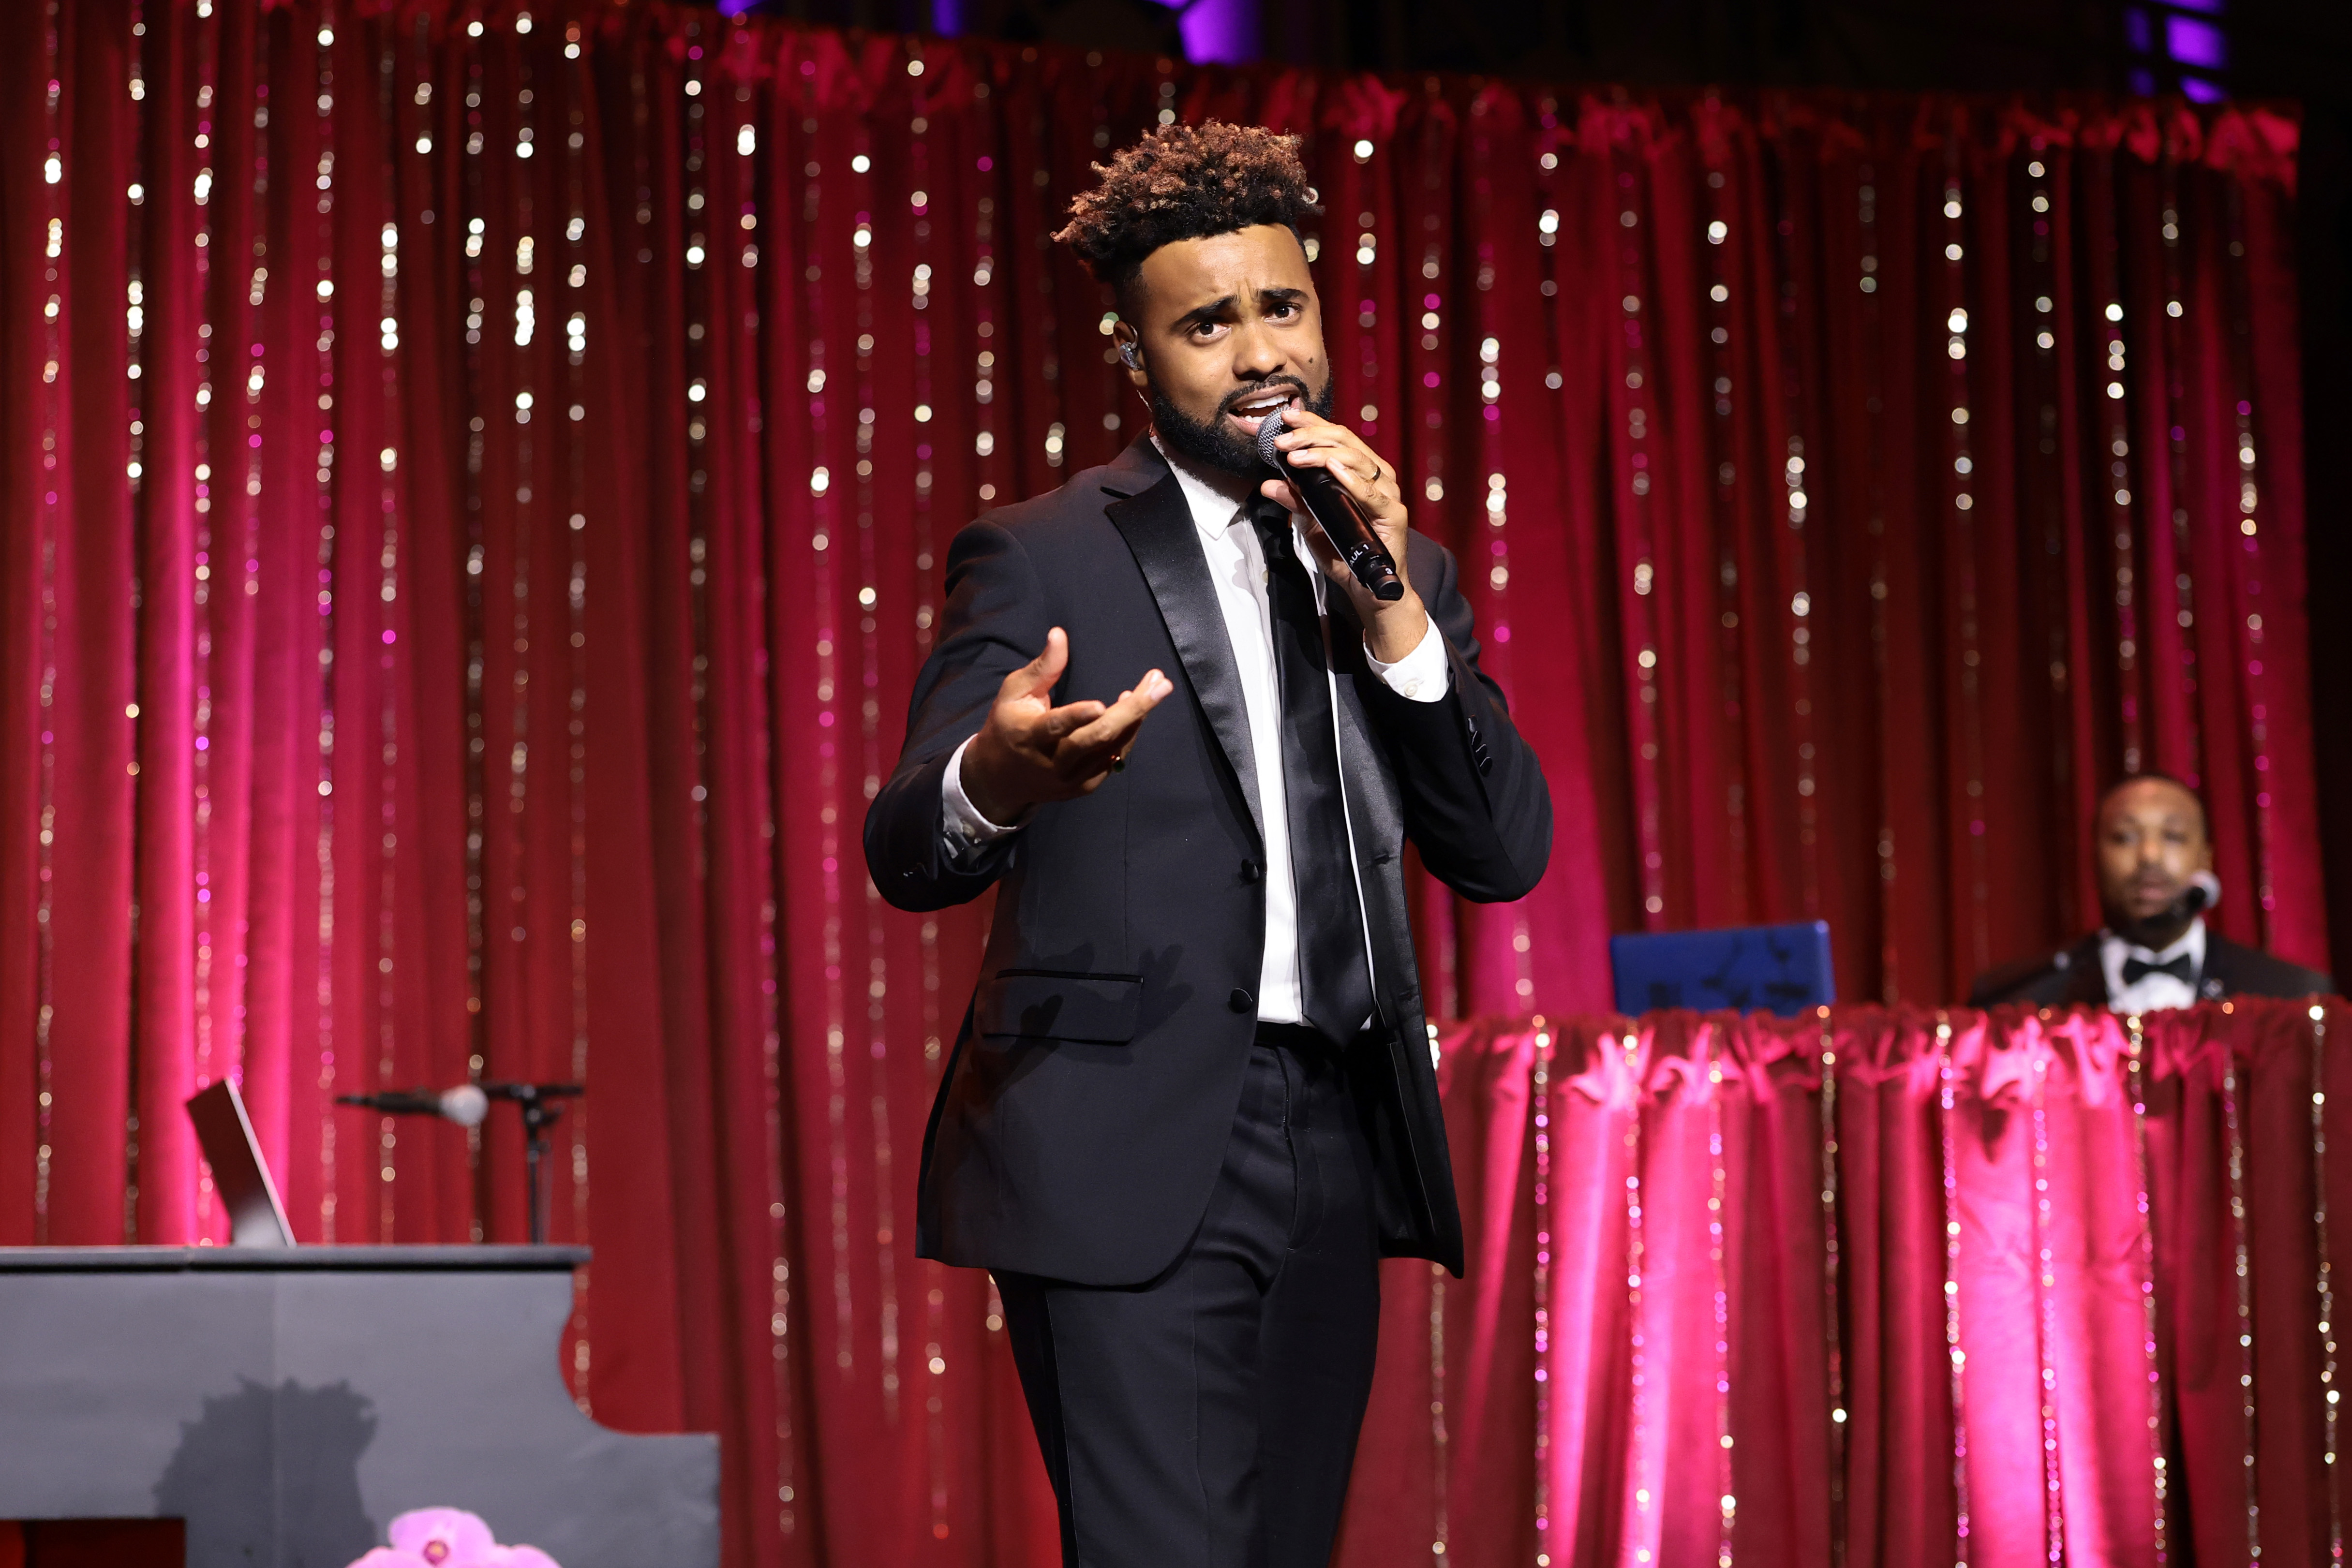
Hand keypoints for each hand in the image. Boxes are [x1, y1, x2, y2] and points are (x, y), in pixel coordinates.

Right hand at [960, 627, 1171, 823]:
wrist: (1002, 778)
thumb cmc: (1008, 724)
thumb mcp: (1014, 692)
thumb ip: (1042, 667)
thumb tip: (1059, 634)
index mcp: (1030, 736)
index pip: (1056, 727)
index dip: (1077, 717)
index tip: (1101, 705)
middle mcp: (1053, 762)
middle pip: (1098, 737)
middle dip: (1133, 710)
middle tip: (1161, 683)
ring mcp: (1072, 778)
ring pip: (1112, 748)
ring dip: (1137, 717)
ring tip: (1155, 688)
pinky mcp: (1085, 786)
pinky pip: (1114, 759)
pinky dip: (1128, 734)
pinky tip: (1136, 711)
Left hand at [1258, 406, 1427, 660]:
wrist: (1370, 590)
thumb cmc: (1346, 553)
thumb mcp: (1312, 525)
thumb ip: (1296, 501)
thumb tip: (1268, 484)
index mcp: (1360, 472)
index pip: (1336, 437)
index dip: (1311, 423)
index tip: (1284, 418)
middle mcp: (1377, 476)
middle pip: (1345, 442)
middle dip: (1310, 436)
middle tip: (1281, 440)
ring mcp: (1387, 493)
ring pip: (1356, 460)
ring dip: (1322, 454)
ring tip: (1295, 455)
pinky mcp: (1393, 514)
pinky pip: (1371, 492)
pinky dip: (1351, 478)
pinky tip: (1332, 468)